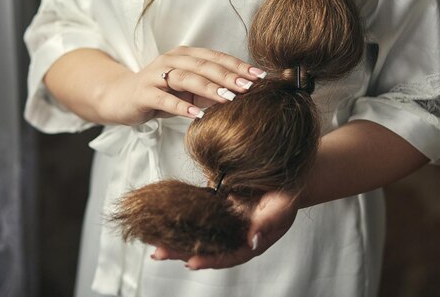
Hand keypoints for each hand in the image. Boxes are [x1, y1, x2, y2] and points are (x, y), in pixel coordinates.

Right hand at [99, 45, 264, 125]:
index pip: (216, 58)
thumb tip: (242, 94)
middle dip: (229, 76)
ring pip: (185, 78)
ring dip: (209, 88)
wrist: (119, 97)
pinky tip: (195, 115)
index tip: (260, 76)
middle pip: (204, 65)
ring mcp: (155, 75)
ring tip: (228, 99)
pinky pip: (164, 98)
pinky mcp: (143, 92)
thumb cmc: (159, 93)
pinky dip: (181, 106)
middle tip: (250, 86)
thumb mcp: (188, 91)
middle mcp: (171, 60)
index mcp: (185, 55)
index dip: (238, 66)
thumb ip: (210, 90)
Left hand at [150, 190, 299, 269]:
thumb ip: (267, 224)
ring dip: (175, 233)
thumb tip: (252, 239)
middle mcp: (232, 234)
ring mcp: (222, 219)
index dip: (209, 260)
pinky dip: (180, 210)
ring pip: (196, 229)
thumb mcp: (281, 209)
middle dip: (180, 250)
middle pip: (204, 246)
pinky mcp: (216, 202)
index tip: (191, 262)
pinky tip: (164, 212)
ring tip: (152, 237)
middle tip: (158, 252)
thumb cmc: (287, 196)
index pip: (227, 256)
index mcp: (248, 242)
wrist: (285, 177)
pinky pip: (196, 208)